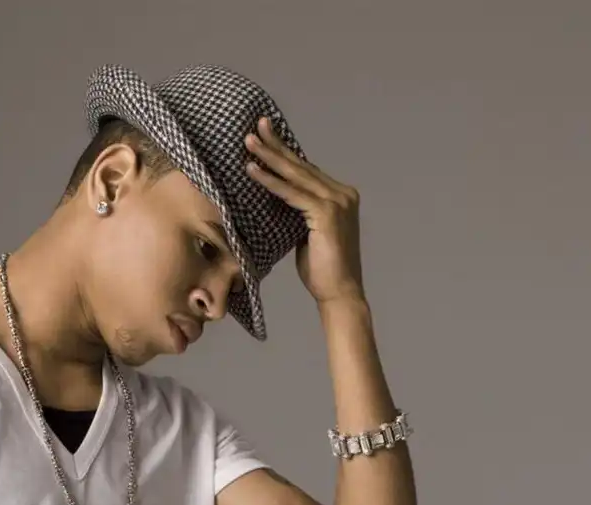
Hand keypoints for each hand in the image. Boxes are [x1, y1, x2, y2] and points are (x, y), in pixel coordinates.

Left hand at [244, 117, 364, 304]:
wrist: (338, 293)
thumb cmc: (321, 270)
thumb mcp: (306, 234)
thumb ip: (298, 213)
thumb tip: (278, 201)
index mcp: (340, 196)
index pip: (307, 170)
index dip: (285, 153)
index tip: (266, 137)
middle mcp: (342, 193)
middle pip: (301, 165)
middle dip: (276, 145)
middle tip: (255, 126)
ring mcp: (337, 201)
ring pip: (295, 175)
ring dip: (269, 158)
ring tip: (248, 143)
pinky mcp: (327, 213)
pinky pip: (292, 194)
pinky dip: (270, 182)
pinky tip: (252, 171)